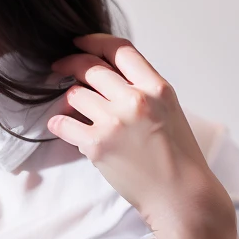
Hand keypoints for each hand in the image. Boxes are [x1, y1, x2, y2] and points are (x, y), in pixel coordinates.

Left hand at [47, 33, 236, 238]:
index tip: (79, 43)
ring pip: (74, 95)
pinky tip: (61, 127)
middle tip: (59, 68)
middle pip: (90, 68)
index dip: (94, 41)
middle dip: (69, 64)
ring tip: (71, 109)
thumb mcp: (169, 111)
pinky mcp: (98, 145)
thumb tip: (108, 76)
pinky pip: (63, 124)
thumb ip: (142, 90)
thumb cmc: (177, 158)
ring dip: (68, 100)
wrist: (181, 196)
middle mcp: (136, 100)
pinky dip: (58, 124)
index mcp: (157, 88)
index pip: (119, 49)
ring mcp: (115, 122)